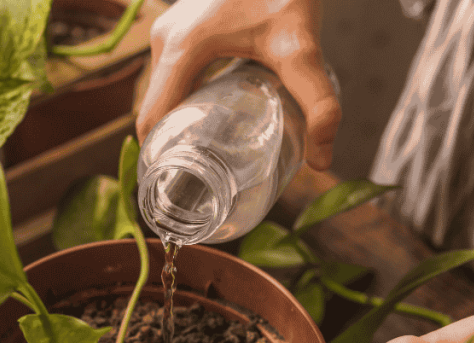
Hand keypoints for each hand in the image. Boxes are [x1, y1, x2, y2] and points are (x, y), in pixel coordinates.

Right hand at [135, 0, 340, 170]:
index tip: (177, 189)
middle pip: (156, 107)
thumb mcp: (302, 49)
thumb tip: (321, 160)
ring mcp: (170, 28)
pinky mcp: (182, 23)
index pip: (152, 120)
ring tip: (208, 153)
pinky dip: (185, 96)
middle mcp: (166, 39)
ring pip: (164, 89)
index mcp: (181, 49)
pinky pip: (172, 71)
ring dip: (180, 120)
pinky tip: (213, 112)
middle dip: (175, 143)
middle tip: (202, 179)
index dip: (159, 159)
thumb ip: (318, 104)